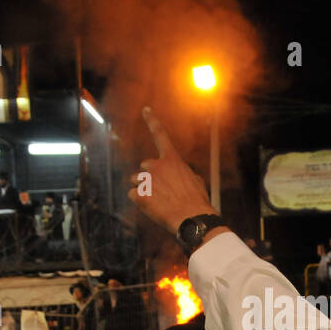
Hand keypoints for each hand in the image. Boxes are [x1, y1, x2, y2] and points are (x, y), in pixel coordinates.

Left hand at [126, 107, 211, 233]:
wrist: (193, 219)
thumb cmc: (197, 202)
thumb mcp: (195, 181)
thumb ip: (181, 172)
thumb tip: (176, 175)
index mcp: (172, 159)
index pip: (160, 135)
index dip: (152, 121)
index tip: (145, 109)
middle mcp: (156, 165)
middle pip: (144, 167)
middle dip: (149, 177)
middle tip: (163, 192)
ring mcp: (146, 180)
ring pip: (136, 182)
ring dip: (144, 189)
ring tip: (160, 201)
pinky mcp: (139, 195)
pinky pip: (133, 196)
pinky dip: (140, 202)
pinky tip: (153, 208)